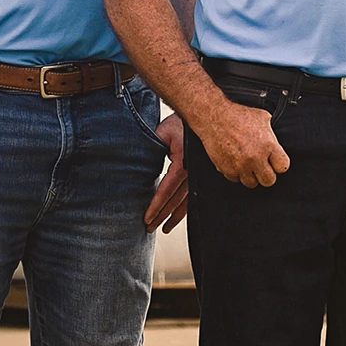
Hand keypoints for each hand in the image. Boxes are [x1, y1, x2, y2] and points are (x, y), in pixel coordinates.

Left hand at [144, 113, 189, 232]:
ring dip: (174, 216)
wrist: (203, 116)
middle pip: (175, 200)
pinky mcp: (201, 174)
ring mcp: (198, 175)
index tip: (147, 218)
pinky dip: (185, 207)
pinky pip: (192, 195)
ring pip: (186, 202)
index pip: (166, 190)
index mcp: (182, 164)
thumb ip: (153, 149)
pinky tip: (178, 216)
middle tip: (149, 228)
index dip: (156, 206)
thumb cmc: (179, 123)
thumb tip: (142, 165)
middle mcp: (192, 172)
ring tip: (164, 228)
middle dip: (162, 216)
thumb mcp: (162, 133)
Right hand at [195, 99, 288, 187]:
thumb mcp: (263, 118)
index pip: (282, 167)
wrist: (214, 117)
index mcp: (268, 146)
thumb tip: (276, 143)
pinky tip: (235, 162)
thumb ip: (272, 135)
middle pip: (268, 180)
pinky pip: (235, 179)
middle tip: (262, 167)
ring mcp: (240, 165)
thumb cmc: (237, 115)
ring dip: (250, 175)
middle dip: (266, 174)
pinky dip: (236, 173)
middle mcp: (255, 158)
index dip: (278, 164)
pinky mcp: (226, 169)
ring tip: (248, 165)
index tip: (274, 162)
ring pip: (251, 183)